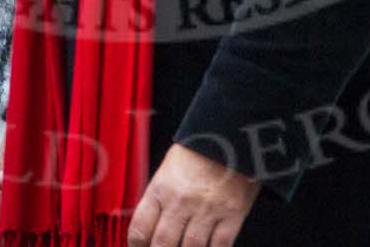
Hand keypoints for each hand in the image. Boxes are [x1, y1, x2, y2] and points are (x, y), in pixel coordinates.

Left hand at [128, 143, 257, 246]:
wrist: (232, 133)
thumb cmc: (200, 149)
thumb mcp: (169, 168)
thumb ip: (159, 196)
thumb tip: (151, 224)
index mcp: (161, 188)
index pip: (140, 228)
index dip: (137, 245)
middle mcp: (181, 201)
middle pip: (163, 244)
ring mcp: (207, 209)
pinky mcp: (232, 214)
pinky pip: (219, 246)